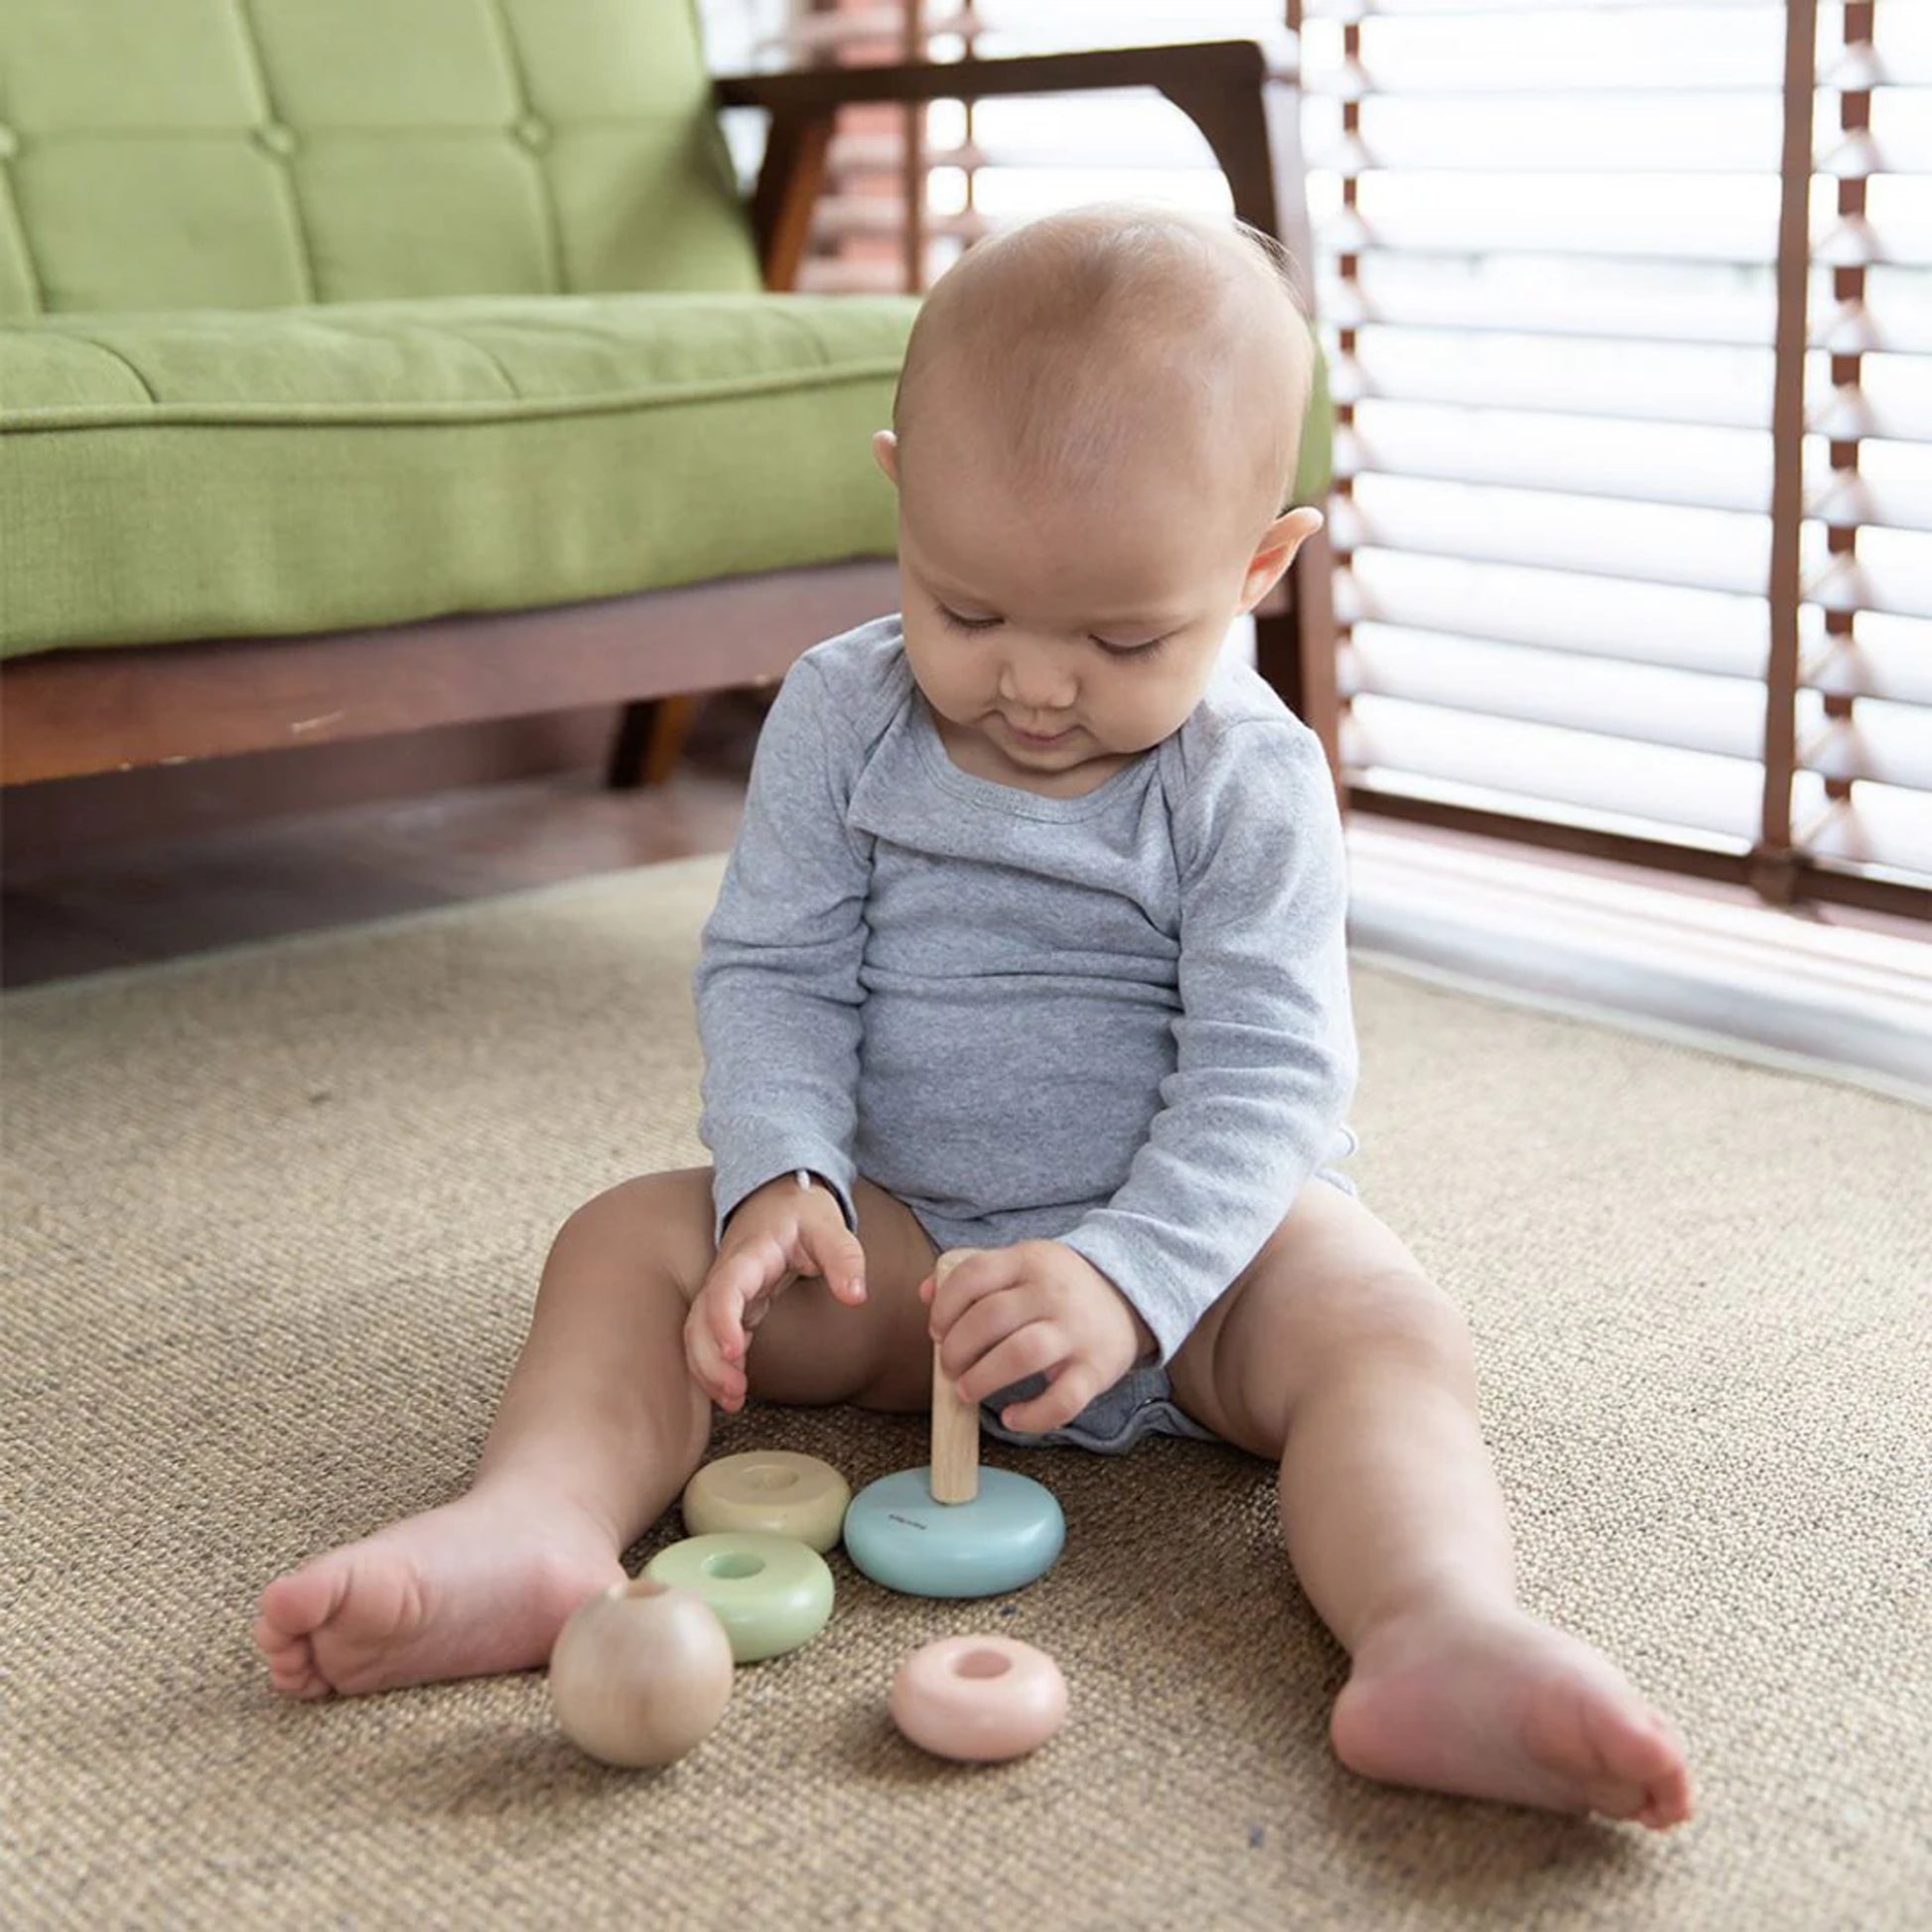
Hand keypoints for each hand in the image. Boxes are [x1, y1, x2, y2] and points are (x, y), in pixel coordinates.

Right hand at [685, 1174, 865, 1412]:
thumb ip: (844, 1256)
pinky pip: (711, 1338)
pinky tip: (733, 1393)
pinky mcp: (731, 1306)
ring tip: (733, 1401)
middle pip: (699, 1320)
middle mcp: (727, 1276)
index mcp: (748, 1255)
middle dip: (709, 1360)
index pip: (724, 1289)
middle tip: (736, 1392)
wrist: (778, 1194)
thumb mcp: (828, 1225)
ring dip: (708, 1369)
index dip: (723, 1321)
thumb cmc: (801, 1210)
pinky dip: (716, 1366)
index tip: (735, 1351)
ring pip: (698, 1334)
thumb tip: (856, 1296)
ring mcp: (725, 1292)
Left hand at [923, 1241, 1153, 1434]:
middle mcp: (1053, 1292)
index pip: (974, 1275)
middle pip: (991, 1318)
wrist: (1130, 1296)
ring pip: (1022, 1355)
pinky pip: (1063, 1400)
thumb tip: (925, 1293)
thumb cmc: (1059, 1287)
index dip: (945, 1306)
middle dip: (957, 1349)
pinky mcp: (1097, 1369)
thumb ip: (973, 1273)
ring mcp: (1077, 1331)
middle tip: (950, 1368)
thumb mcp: (1020, 1265)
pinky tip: (1011, 1418)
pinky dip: (1032, 1416)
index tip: (937, 1331)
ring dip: (983, 1378)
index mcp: (1029, 1260)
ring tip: (967, 1391)